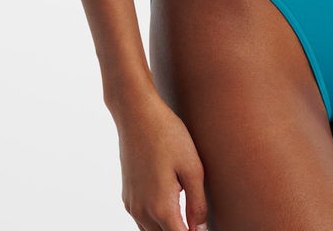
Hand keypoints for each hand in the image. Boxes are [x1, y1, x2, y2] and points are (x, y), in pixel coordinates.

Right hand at [113, 92, 207, 230]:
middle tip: (197, 221)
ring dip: (168, 228)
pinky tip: (170, 203)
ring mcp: (132, 204)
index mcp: (161, 208)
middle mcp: (142, 211)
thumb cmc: (167, 135)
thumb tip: (200, 228)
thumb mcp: (192, 167)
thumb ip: (197, 203)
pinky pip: (142, 219)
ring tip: (187, 215)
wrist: (136, 113)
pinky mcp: (127, 195)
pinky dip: (156, 220)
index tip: (205, 229)